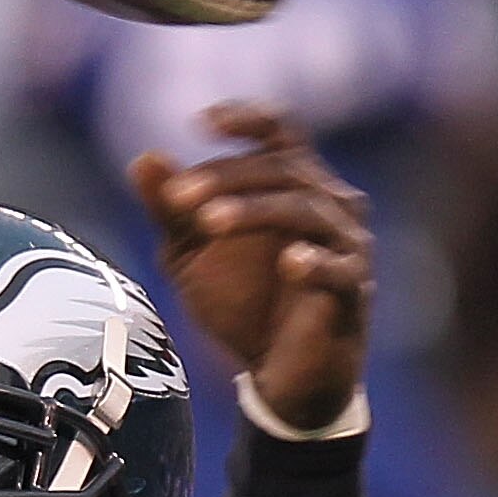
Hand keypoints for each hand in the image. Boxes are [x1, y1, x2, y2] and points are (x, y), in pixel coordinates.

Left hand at [128, 102, 370, 432]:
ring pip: (306, 208)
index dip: (248, 118)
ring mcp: (347, 244)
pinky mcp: (354, 290)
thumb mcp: (192, 258)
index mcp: (294, 185)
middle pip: (284, 168)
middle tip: (177, 197)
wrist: (280, 378)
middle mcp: (330, 203)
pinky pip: (339, 268)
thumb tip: (143, 159)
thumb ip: (170, 212)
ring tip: (207, 223)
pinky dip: (316, 262)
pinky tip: (289, 264)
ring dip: (255, 210)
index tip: (201, 122)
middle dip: (227, 176)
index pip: (280, 132)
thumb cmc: (243, 305)